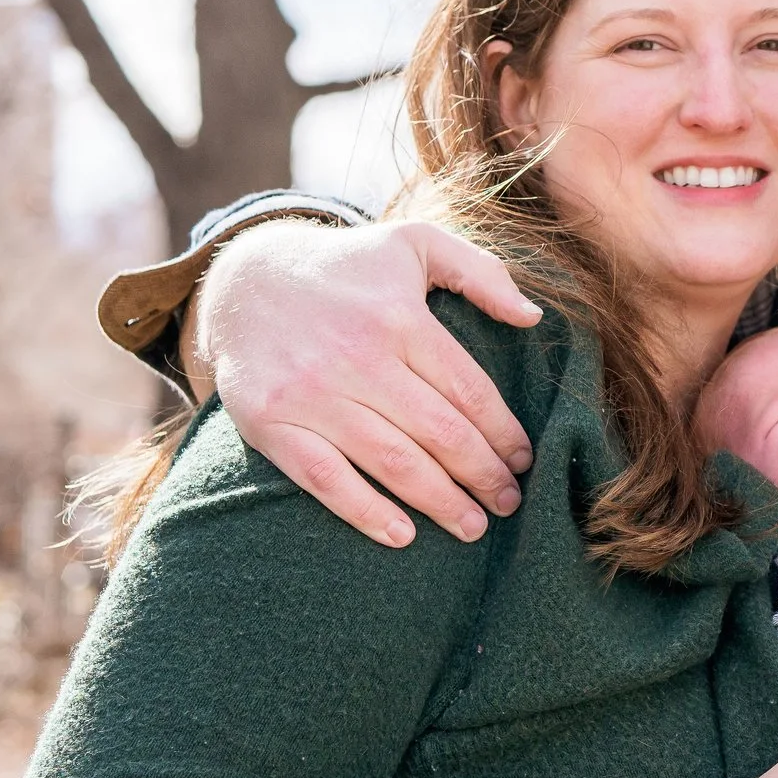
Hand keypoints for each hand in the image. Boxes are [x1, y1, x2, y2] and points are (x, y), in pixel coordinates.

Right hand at [193, 218, 542, 546]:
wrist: (244, 279)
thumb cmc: (346, 267)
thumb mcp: (415, 243)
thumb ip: (480, 271)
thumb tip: (533, 316)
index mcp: (399, 317)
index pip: (468, 390)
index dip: (503, 432)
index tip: (524, 460)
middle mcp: (357, 356)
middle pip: (439, 432)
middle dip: (483, 475)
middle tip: (509, 502)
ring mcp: (311, 393)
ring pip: (392, 461)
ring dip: (440, 502)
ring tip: (472, 527)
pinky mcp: (270, 423)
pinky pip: (324, 478)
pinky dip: (365, 512)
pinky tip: (402, 535)